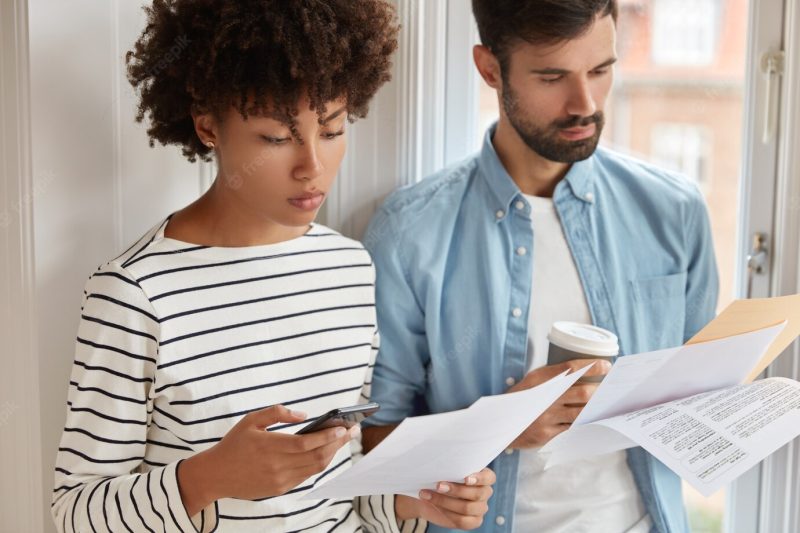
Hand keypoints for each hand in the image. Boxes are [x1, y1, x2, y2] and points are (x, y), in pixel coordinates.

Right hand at [178, 405, 355, 514]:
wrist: (216, 475)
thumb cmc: (234, 443)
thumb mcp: (251, 420)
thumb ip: (278, 413)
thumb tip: (304, 415)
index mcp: (271, 447)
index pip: (308, 443)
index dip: (329, 436)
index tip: (344, 427)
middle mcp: (278, 466)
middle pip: (317, 456)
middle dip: (338, 443)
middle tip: (353, 431)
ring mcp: (280, 480)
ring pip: (315, 468)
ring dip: (332, 454)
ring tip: (342, 440)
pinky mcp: (280, 489)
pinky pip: (306, 476)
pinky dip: (318, 463)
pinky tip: (325, 451)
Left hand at [395, 468, 495, 529]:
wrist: (429, 494)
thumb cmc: (439, 476)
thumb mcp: (445, 468)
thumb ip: (450, 465)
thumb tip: (442, 458)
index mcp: (483, 477)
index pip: (489, 478)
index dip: (479, 478)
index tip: (465, 478)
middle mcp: (484, 493)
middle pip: (477, 494)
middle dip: (456, 490)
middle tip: (438, 485)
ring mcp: (480, 508)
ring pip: (467, 508)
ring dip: (445, 501)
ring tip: (427, 494)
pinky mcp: (472, 522)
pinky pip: (462, 520)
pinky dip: (446, 512)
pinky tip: (434, 504)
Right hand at [508, 359, 610, 447]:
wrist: (500, 422)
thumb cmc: (521, 398)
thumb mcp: (533, 381)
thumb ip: (554, 377)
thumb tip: (583, 374)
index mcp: (541, 379)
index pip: (571, 369)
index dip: (592, 366)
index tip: (607, 365)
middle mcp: (545, 396)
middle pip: (582, 392)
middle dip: (600, 391)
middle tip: (611, 389)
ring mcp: (547, 417)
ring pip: (580, 412)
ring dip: (596, 409)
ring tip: (606, 405)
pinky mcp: (547, 434)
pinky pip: (572, 428)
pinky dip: (584, 424)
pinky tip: (593, 421)